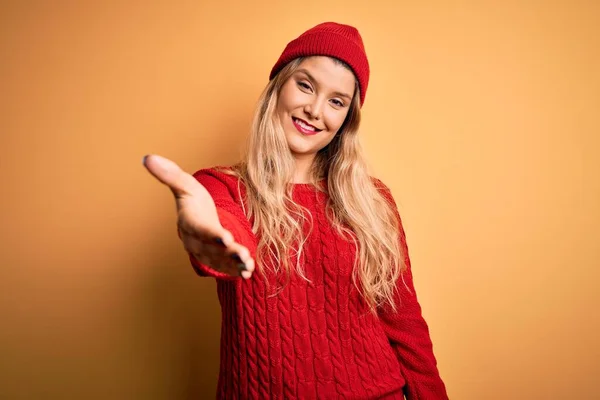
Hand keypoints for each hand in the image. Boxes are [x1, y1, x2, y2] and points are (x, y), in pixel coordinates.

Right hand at [143, 154, 253, 278]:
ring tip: (248, 265)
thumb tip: (147, 157)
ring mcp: (206, 253)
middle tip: (243, 254)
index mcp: (189, 222)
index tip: (225, 238)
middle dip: (227, 253)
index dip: (211, 235)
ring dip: (234, 264)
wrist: (197, 218)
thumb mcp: (185, 185)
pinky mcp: (216, 260)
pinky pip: (225, 267)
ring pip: (220, 261)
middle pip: (212, 249)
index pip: (200, 230)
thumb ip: (170, 174)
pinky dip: (236, 271)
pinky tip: (248, 272)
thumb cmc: (192, 199)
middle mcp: (196, 241)